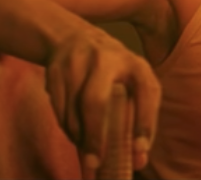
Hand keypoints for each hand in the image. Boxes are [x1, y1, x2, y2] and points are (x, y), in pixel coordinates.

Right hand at [44, 28, 160, 179]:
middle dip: (94, 136)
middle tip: (95, 162)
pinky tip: (74, 133)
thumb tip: (139, 160)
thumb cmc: (113, 70)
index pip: (145, 95)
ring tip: (86, 150)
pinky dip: (66, 126)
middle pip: (95, 102)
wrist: (74, 37)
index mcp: (135, 64)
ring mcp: (77, 63)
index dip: (144, 123)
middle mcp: (107, 60)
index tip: (139, 151)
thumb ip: (139, 114)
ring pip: (72, 109)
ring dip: (78, 135)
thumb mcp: (132, 79)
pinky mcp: (56, 69)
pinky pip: (58, 107)